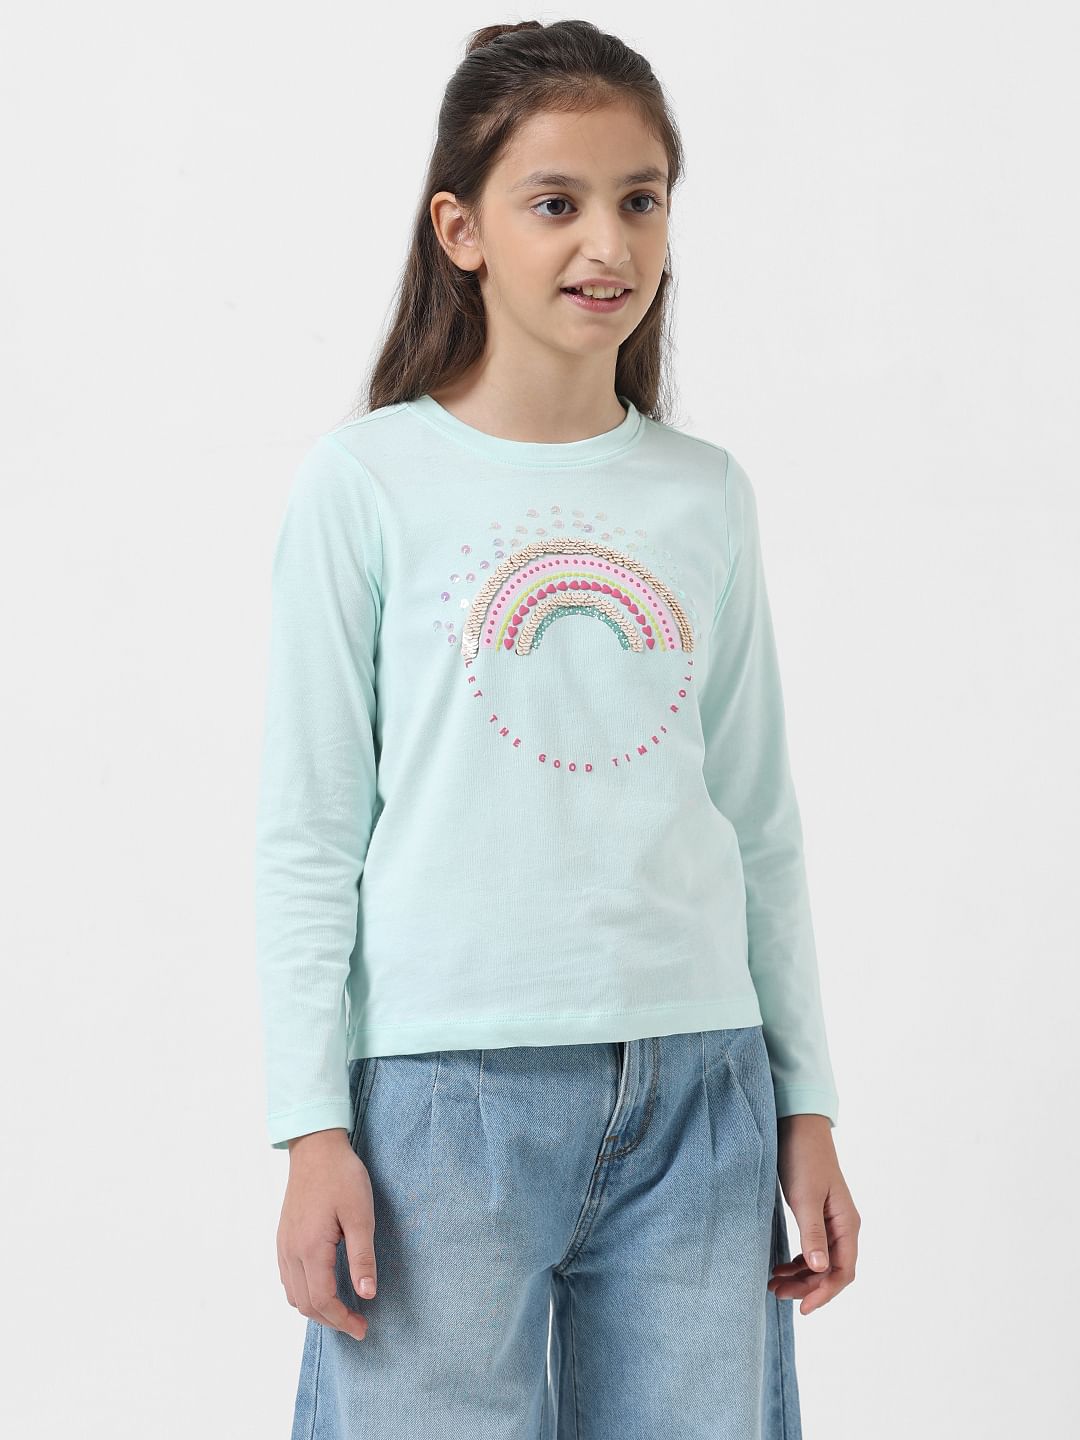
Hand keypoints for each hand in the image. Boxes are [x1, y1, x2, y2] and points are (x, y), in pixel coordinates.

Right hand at [277, 1128, 377, 1341]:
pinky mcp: (283, 1237)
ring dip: (316, 1309)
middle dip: (331, 1320)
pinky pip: (288, 1278)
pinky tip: (322, 1287)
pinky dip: (304, 1293)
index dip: (343, 1320)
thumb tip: (367, 1294)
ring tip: (342, 1310)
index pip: (322, 1301)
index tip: (363, 1328)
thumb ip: (362, 1257)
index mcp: (310, 1248)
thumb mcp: (360, 1215)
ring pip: (293, 1295)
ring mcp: (283, 1245)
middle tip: (357, 1324)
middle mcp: (290, 1251)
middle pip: (305, 1304)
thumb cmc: (341, 1177)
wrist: (315, 1147)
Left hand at [769, 1113, 859, 1314]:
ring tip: (773, 1283)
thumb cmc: (802, 1157)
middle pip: (831, 1270)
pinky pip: (813, 1247)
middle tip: (776, 1294)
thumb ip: (812, 1234)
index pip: (843, 1271)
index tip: (802, 1310)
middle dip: (807, 1287)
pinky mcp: (816, 1212)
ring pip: (821, 1260)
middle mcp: (843, 1225)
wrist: (797, 1125)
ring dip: (801, 1275)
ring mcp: (831, 1219)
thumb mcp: (804, 1197)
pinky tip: (780, 1265)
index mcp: (846, 1223)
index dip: (825, 1293)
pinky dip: (798, 1260)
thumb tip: (822, 1269)